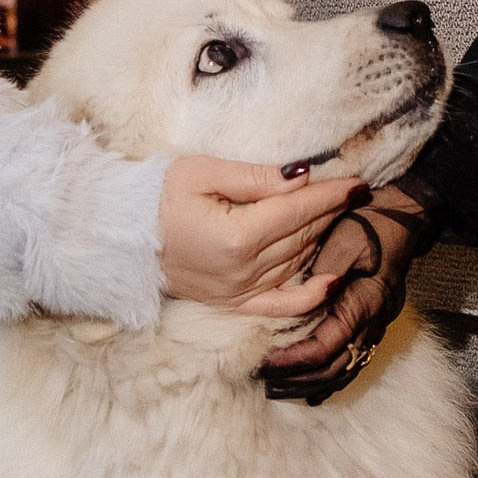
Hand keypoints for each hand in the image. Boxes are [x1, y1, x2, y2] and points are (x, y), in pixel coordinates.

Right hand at [159, 153, 366, 320]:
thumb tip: (302, 178)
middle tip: (352, 191)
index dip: (331, 193)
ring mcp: (238, 291)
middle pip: (302, 234)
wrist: (119, 237)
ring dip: (321, 237)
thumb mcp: (202, 172)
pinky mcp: (231, 304)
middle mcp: (243, 269)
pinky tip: (332, 282)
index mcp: (237, 235)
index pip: (298, 209)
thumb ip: (255, 178)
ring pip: (297, 261)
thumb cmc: (155, 196)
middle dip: (330, 210)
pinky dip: (309, 297)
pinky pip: (280, 305)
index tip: (358, 181)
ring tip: (337, 215)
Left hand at [259, 183, 437, 401]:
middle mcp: (374, 321)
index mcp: (365, 303)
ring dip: (311, 383)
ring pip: (345, 369)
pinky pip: (352, 358)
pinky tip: (311, 388)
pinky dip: (329, 376)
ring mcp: (376, 324)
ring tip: (280, 390)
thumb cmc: (368, 223)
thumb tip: (301, 300)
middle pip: (335, 367)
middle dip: (298, 379)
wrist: (399, 215)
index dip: (294, 359)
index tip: (264, 362)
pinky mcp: (372, 321)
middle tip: (264, 383)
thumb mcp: (343, 241)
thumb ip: (322, 274)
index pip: (326, 346)